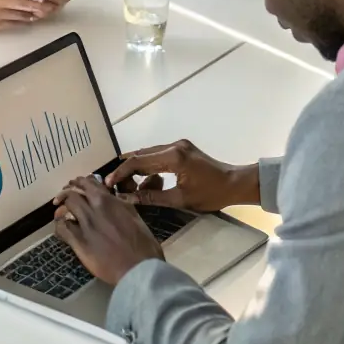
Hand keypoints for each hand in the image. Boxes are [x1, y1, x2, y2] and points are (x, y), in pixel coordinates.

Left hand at [53, 176, 162, 285]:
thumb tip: (111, 199)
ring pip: (66, 207)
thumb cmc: (143, 245)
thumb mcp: (135, 217)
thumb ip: (120, 205)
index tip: (77, 186)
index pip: (88, 182)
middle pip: (73, 192)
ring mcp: (85, 224)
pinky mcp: (79, 242)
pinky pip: (62, 228)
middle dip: (68, 194)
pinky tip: (63, 229)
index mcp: (110, 201)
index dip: (80, 183)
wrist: (139, 268)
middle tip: (65, 199)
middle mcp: (95, 208)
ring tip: (62, 214)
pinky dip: (60, 226)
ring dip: (63, 209)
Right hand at [105, 139, 259, 212]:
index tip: (108, 184)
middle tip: (116, 186)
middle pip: (141, 154)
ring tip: (129, 186)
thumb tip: (127, 199)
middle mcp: (173, 145)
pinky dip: (148, 165)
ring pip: (148, 153)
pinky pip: (158, 154)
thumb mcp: (180, 199)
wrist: (235, 184)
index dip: (121, 173)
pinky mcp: (182, 148)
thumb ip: (151, 197)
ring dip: (137, 167)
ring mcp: (178, 144)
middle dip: (126, 170)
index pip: (139, 162)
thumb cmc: (210, 194)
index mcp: (173, 157)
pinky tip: (146, 180)